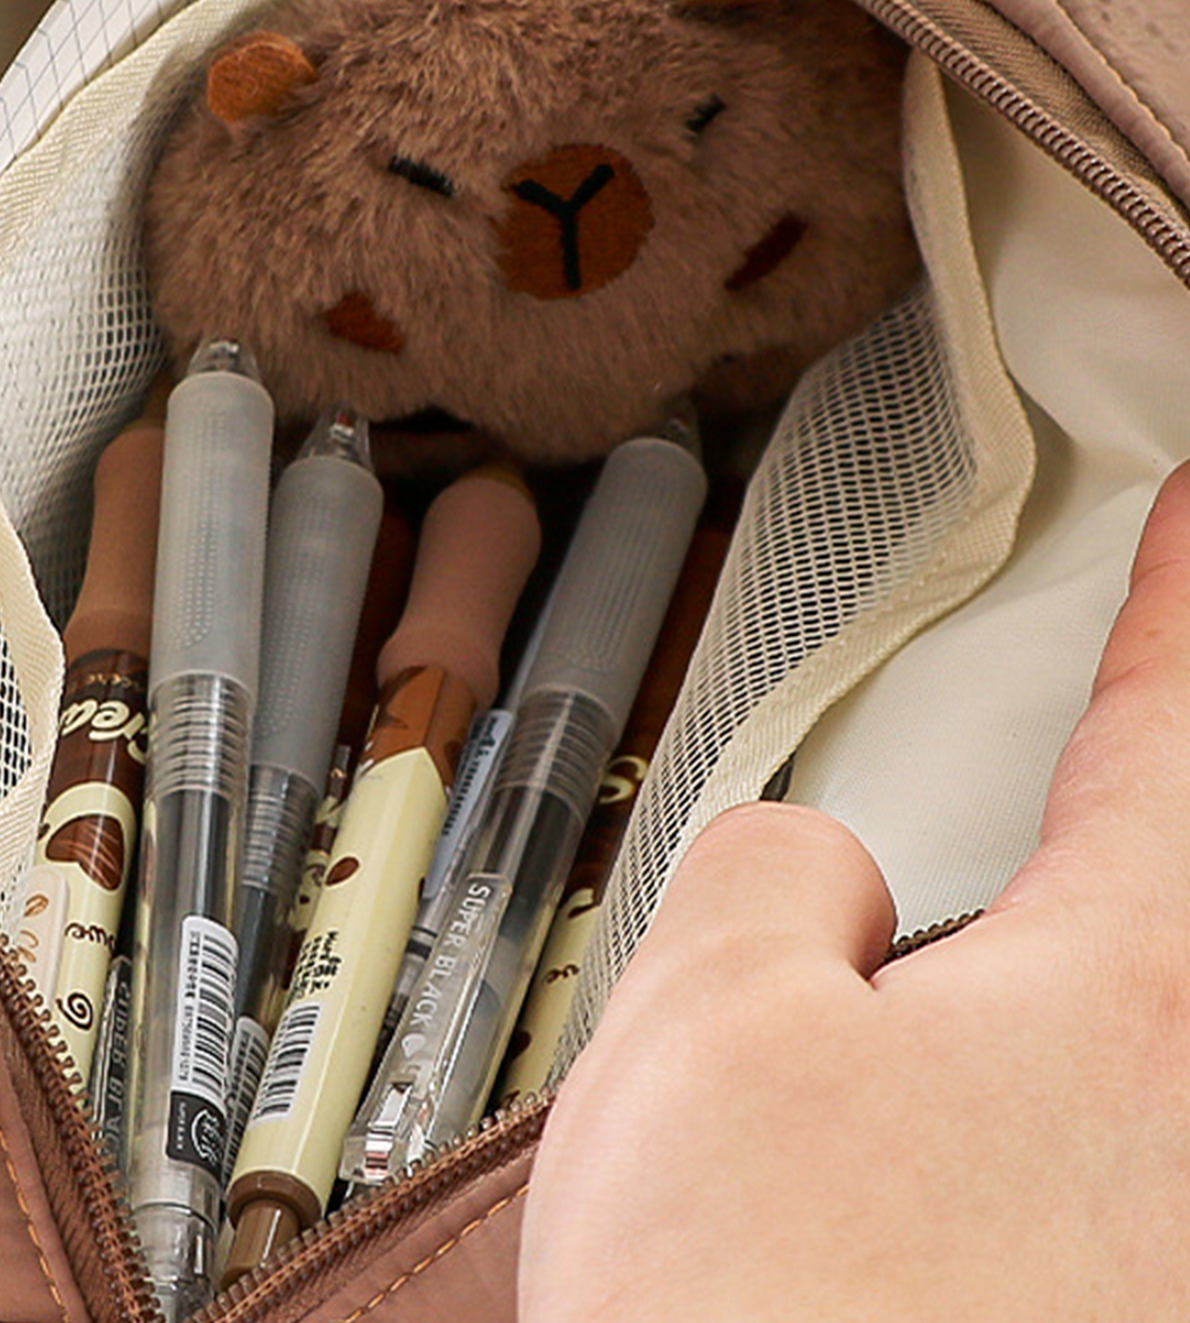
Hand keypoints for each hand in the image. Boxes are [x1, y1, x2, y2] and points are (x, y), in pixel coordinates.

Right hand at [521, 460, 1189, 1319]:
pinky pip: (1109, 1167)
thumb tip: (829, 893)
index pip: (1174, 724)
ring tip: (958, 1027)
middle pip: (1186, 896)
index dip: (1185, 596)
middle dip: (1151, 800)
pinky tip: (949, 1174)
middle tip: (1069, 784)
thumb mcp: (705, 1034)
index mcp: (1133, 1004)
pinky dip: (1056, 1109)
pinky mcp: (1118, 1308)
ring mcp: (1174, 1246)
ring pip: (1135, 1046)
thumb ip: (775, 882)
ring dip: (1068, 984)